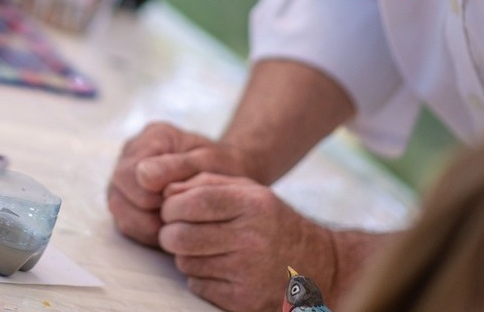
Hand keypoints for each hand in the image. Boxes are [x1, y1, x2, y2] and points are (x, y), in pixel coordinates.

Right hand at [107, 122, 250, 246]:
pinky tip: (169, 227)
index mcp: (153, 137)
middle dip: (148, 212)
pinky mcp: (127, 199)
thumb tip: (143, 176)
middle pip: (118, 194)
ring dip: (146, 225)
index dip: (150, 196)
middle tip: (178, 214)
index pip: (129, 173)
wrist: (228, 177)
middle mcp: (131, 154)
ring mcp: (126, 178)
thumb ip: (177, 166)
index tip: (177, 201)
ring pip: (119, 211)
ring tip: (175, 222)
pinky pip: (126, 223)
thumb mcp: (209, 162)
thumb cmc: (221, 167)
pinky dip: (147, 231)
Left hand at [159, 173, 334, 311]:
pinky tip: (218, 268)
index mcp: (253, 205)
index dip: (171, 206)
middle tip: (177, 231)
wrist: (318, 264)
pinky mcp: (244, 301)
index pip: (193, 202)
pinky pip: (197, 286)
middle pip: (181, 236)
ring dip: (186, 255)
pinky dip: (199, 277)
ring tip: (206, 249)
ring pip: (185, 262)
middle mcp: (252, 239)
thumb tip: (165, 193)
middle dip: (169, 232)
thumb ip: (206, 183)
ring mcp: (248, 273)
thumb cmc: (271, 222)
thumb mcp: (248, 191)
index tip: (171, 209)